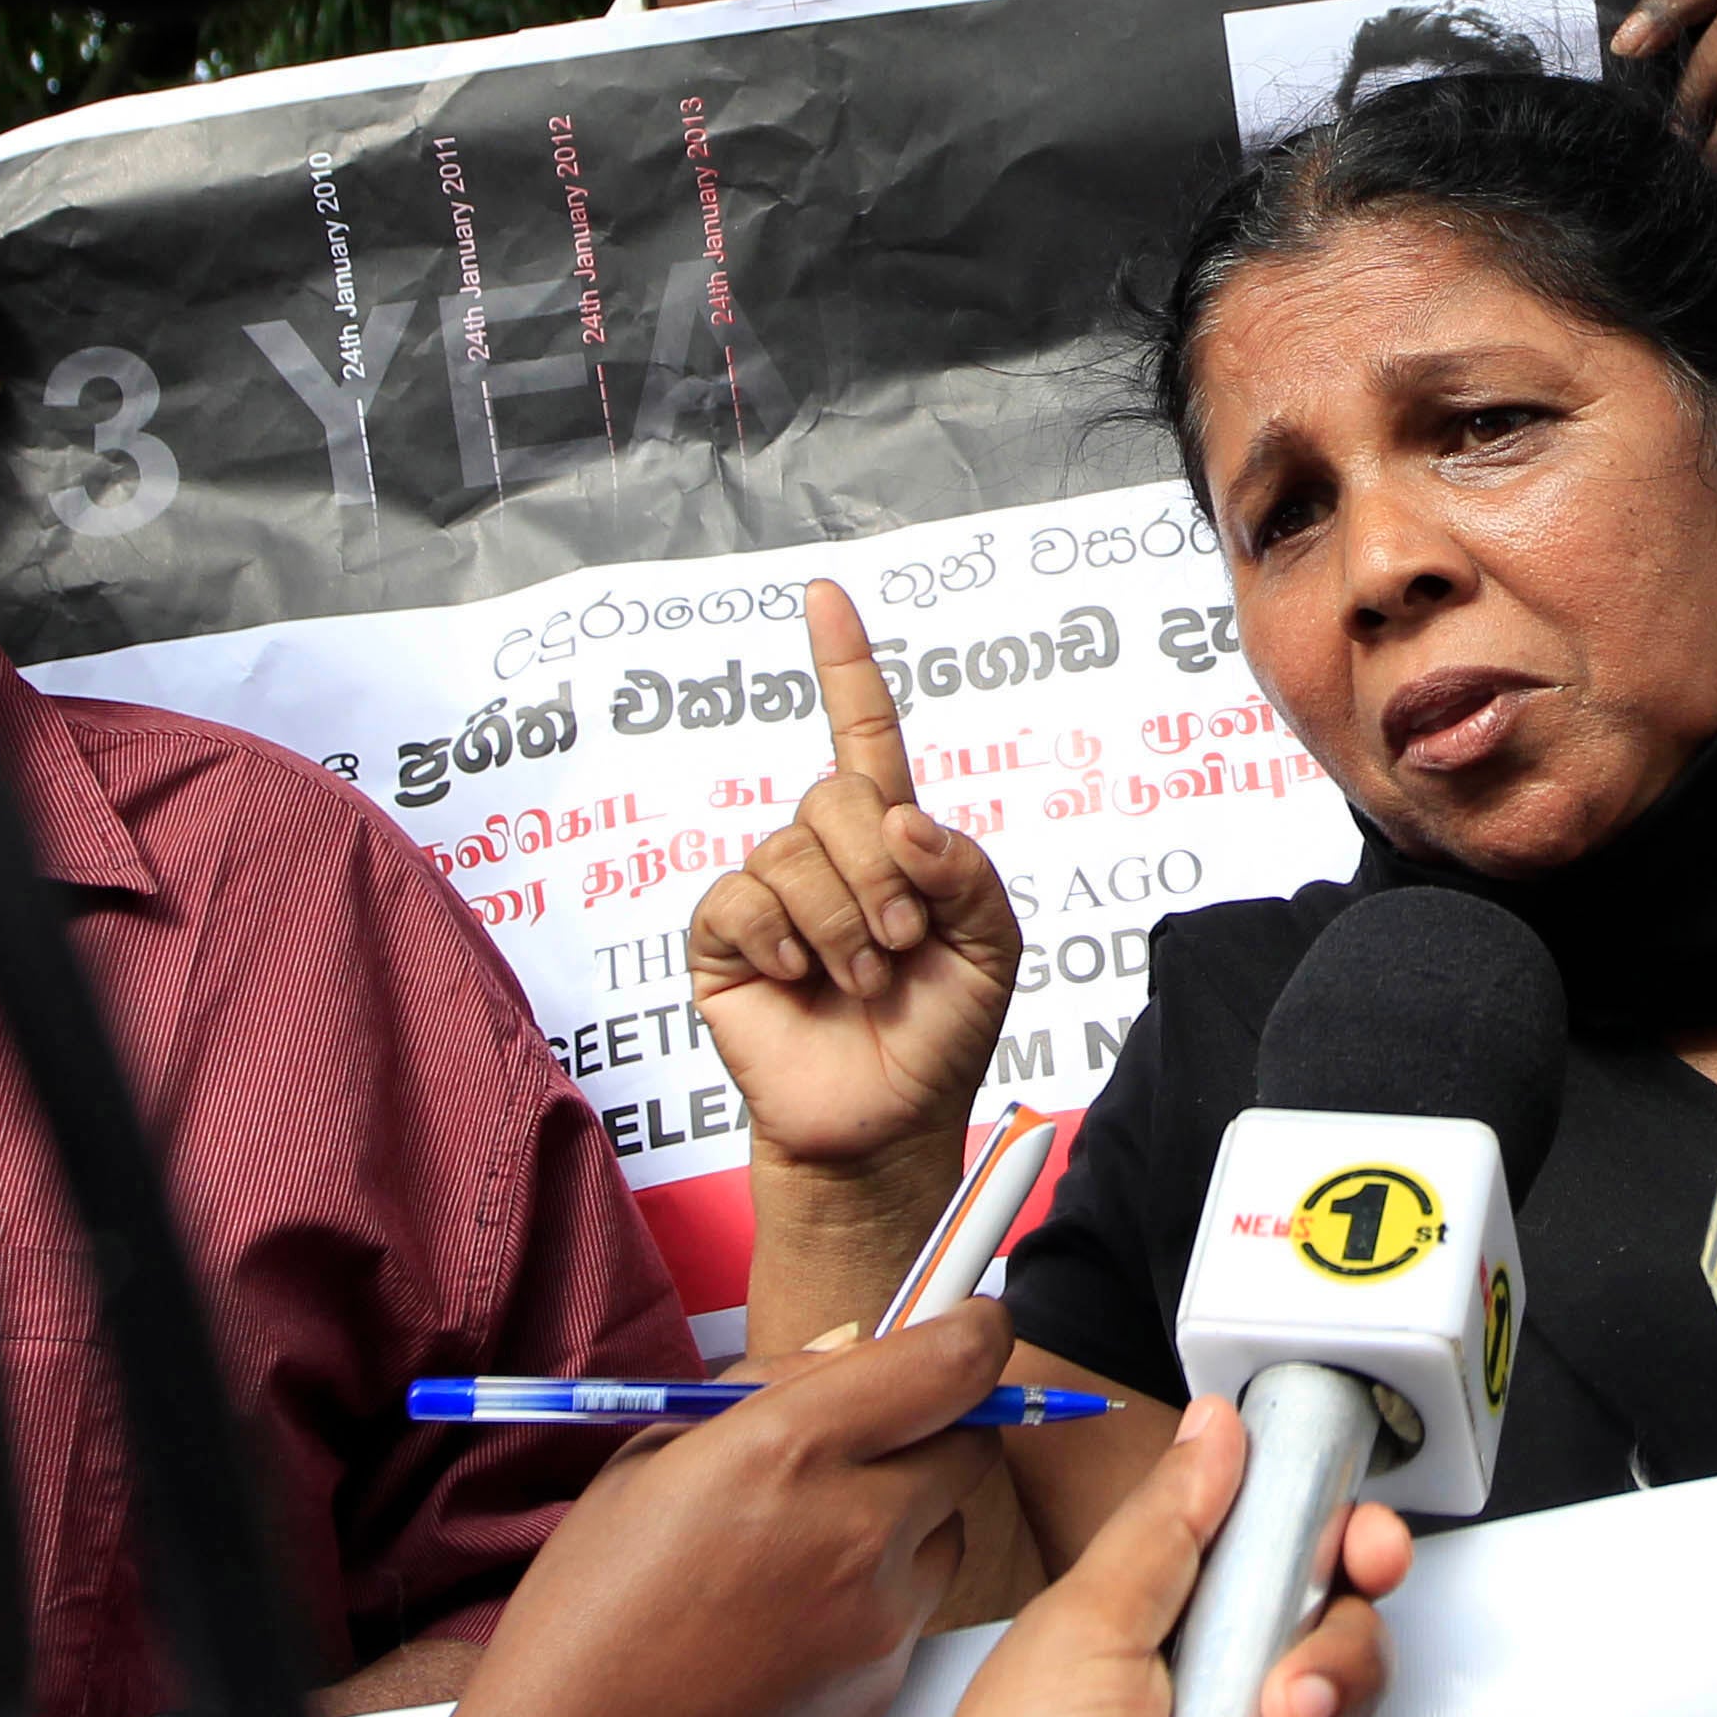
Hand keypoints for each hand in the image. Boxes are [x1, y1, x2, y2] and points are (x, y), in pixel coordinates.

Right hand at [354, 1308, 1014, 1716]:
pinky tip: (795, 1612)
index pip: (949, 1363)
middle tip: (869, 1435)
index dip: (974, 1329)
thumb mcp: (648, 1463)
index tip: (971, 1321)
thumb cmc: (586, 1618)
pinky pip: (916, 1602)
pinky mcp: (886, 1681)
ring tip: (806, 1541)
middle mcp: (850, 1527)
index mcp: (782, 1452)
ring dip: (908, 1511)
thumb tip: (849, 1350)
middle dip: (936, 1423)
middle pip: (972, 1440)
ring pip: (950, 1523)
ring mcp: (878, 1614)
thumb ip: (764, 1393)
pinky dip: (879, 1589)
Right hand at [687, 579, 1025, 1179]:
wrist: (890, 1121)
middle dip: (881, 875)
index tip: (824, 595)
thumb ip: (964, 870)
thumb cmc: (942, 1031)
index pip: (863, 732)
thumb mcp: (991, 944)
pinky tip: (802, 979)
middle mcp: (825, 853)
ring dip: (842, 925)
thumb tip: (899, 820)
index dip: (844, 664)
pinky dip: (785, 939)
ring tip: (863, 980)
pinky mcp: (726, 940)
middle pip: (834, 795)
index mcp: (891, 840)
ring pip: (792, 851)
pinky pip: (741, 898)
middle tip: (902, 946)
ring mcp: (771, 894)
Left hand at [872, 1393, 1413, 1716]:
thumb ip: (1165, 1526)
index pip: (1302, 1559)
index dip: (1353, 1545)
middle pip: (1353, 1652)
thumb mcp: (1081, 1635)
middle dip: (1331, 1681)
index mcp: (1181, 1626)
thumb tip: (1215, 1428)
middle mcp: (1225, 1703)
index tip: (1369, 1550)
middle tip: (1278, 1711)